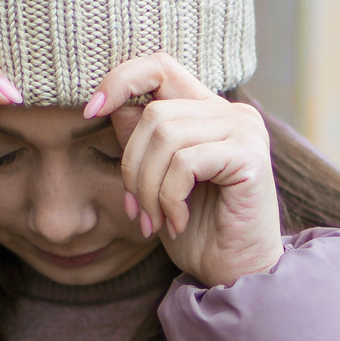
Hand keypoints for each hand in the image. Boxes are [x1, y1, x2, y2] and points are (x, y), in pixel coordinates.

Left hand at [91, 55, 282, 286]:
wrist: (235, 274)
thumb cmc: (197, 230)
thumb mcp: (154, 180)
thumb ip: (140, 140)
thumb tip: (110, 106)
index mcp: (207, 111)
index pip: (160, 65)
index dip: (120, 79)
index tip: (89, 112)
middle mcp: (231, 112)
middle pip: (153, 113)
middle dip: (132, 167)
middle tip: (136, 211)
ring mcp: (244, 130)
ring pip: (165, 137)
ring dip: (148, 188)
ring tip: (155, 222)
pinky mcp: (250, 155)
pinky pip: (185, 163)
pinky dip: (170, 198)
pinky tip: (178, 223)